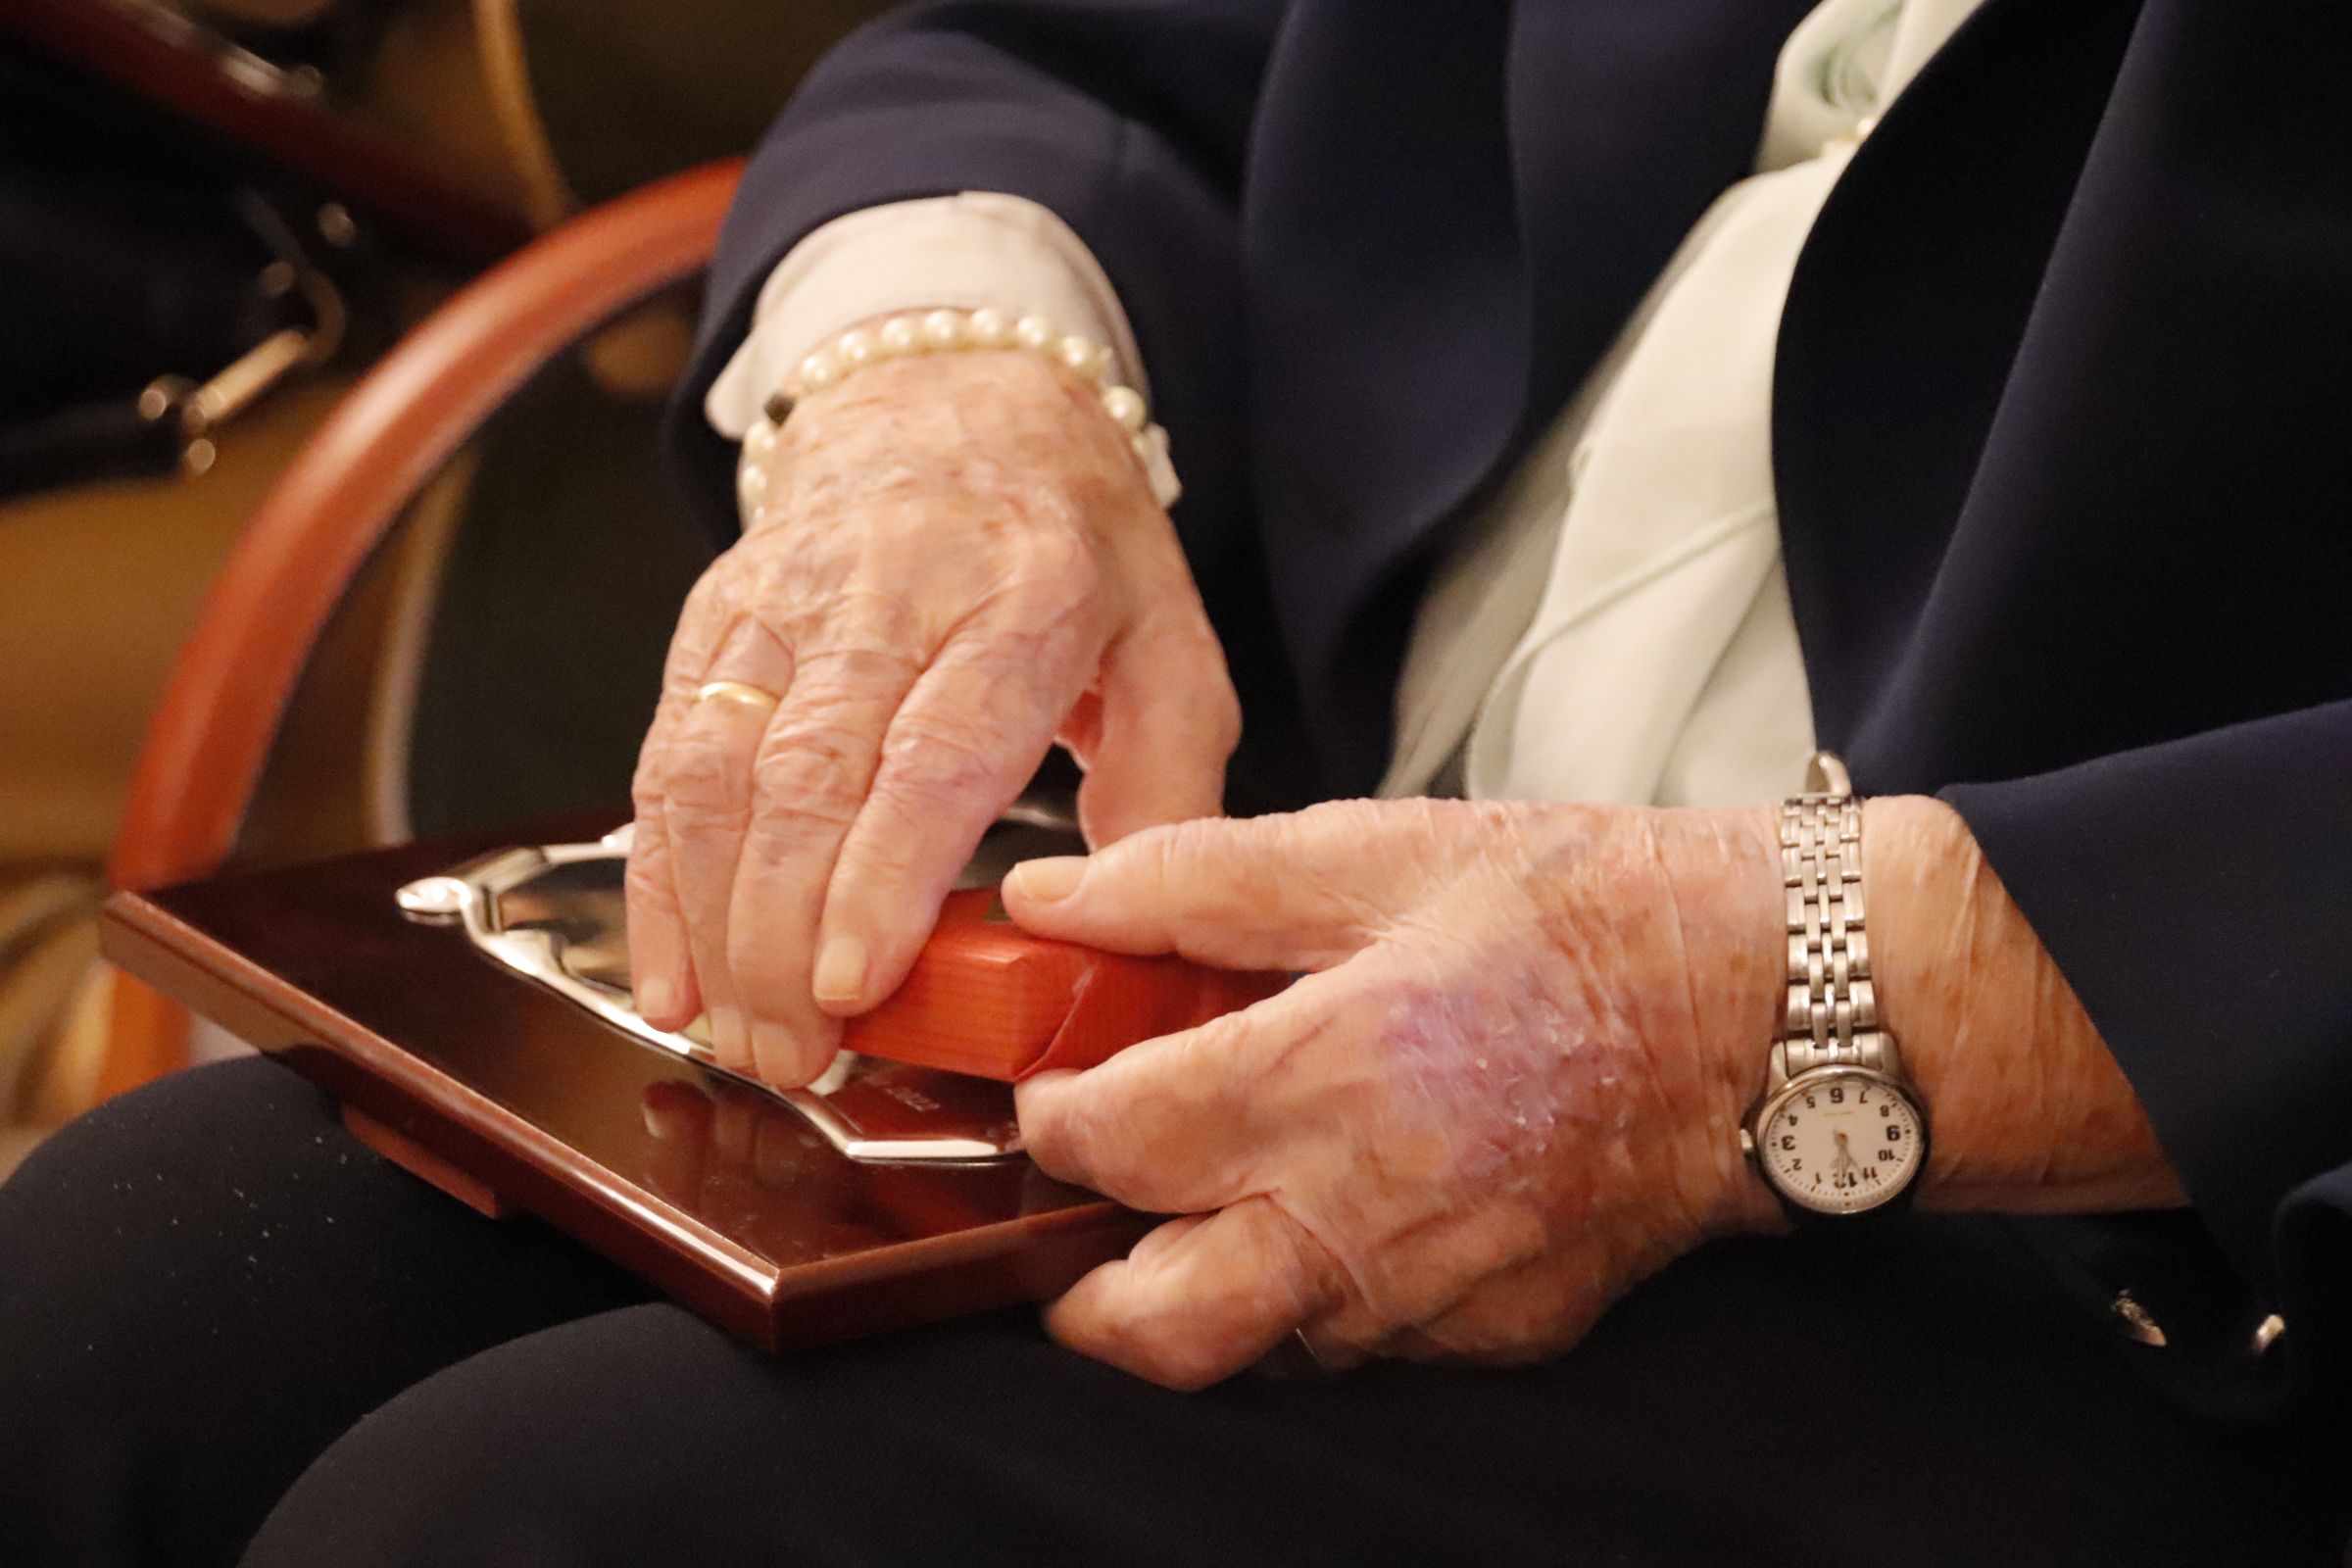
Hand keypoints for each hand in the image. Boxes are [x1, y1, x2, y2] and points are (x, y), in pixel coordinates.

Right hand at [627, 349, 1238, 1089]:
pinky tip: (670, 972)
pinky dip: (656, 875)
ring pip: (715, 770)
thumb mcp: (1170, 643)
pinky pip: (666, 755)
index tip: (852, 981)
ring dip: (712, 921)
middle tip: (799, 1055)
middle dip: (783, 934)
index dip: (880, 874)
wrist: (953, 397)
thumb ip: (1167, 784)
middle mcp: (889, 591)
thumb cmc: (1071, 546)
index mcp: (1023, 596)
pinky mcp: (715, 618)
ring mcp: (786, 602)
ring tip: (739, 1036)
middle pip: (807, 776)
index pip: (934, 749)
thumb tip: (1128, 923)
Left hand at [1004, 795, 2184, 1389]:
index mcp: (1335, 1073)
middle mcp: (1374, 1212)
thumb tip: (1054, 898)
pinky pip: (1357, 1346)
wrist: (1771, 1006)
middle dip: (1080, 1284)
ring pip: (1253, 1347)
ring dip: (1201, 1285)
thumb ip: (1192, 882)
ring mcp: (1439, 1293)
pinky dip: (1313, 1291)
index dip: (1049, 1114)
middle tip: (1083, 1207)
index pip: (1114, 1141)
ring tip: (1214, 1191)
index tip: (1055, 1086)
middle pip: (1152, 1326)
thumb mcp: (1377, 851)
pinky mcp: (1497, 1332)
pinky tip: (1334, 1201)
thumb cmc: (1589, 914)